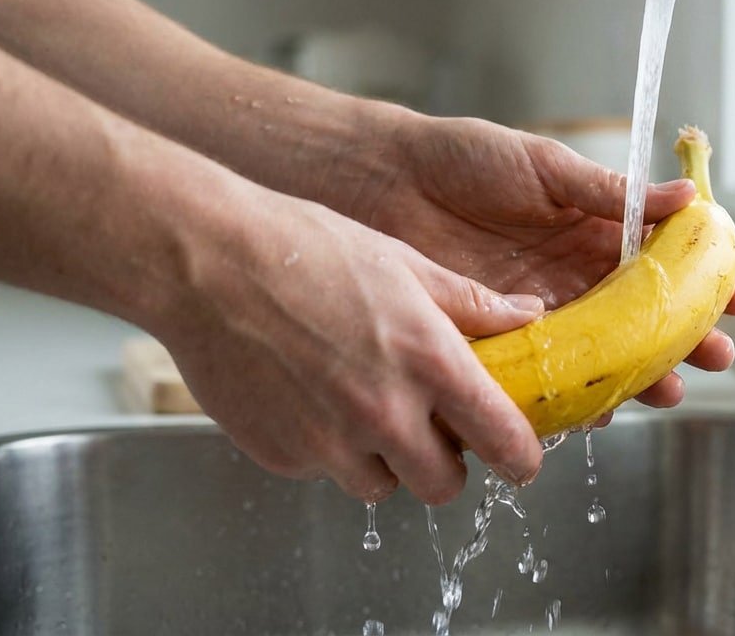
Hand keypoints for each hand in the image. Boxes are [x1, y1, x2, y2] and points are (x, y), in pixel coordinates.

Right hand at [154, 191, 546, 503]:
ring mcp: (329, 442)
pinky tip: (310, 395)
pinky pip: (324, 471)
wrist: (205, 263)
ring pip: (383, 485)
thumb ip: (472, 304)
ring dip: (385, 459)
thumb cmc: (304, 249)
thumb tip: (529, 315)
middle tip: (432, 427)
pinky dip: (328, 448)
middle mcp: (384, 412)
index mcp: (428, 361)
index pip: (502, 440)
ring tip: (361, 402)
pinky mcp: (281, 456)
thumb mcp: (404, 264)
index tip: (521, 457)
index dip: (520, 457)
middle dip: (446, 463)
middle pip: (444, 485)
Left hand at [326, 110, 734, 407]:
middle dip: (685, 341)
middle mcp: (576, 280)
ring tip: (668, 390)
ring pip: (604, 358)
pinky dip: (575, 398)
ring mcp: (542, 316)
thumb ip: (611, 191)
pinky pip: (548, 380)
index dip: (704, 283)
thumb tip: (687, 197)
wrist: (384, 182)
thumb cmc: (462, 160)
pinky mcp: (502, 344)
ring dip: (641, 377)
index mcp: (594, 232)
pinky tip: (598, 408)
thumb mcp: (545, 168)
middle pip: (644, 321)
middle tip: (715, 356)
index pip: (664, 264)